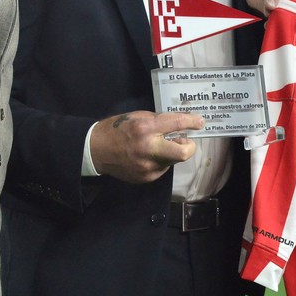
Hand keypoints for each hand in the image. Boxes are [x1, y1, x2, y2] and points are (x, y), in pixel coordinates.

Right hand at [88, 112, 203, 182]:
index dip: (192, 122)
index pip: (177, 124)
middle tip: (183, 141)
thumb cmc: (117, 129)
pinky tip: (147, 156)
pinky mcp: (146, 178)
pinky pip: (162, 168)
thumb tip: (178, 126)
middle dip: (189, 146)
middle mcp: (149, 149)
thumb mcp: (138, 117)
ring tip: (157, 147)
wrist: (95, 150)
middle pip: (184, 153)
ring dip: (171, 152)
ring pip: (173, 160)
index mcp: (146, 129)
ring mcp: (148, 167)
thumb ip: (159, 122)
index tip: (200, 122)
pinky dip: (160, 161)